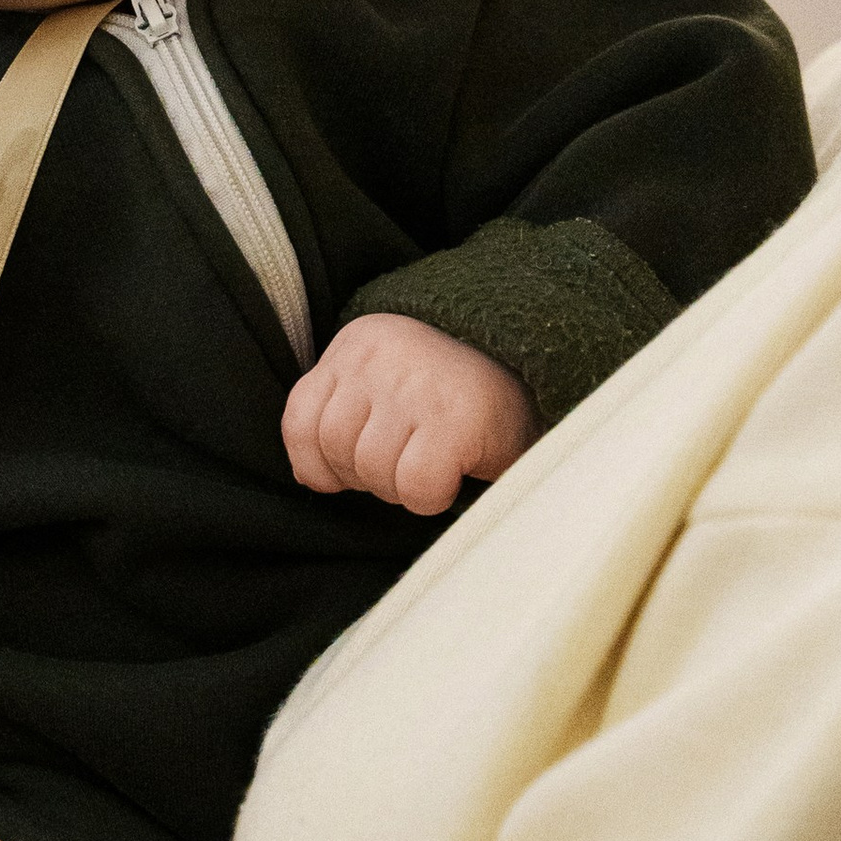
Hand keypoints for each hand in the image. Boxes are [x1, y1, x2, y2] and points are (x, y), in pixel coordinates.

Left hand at [281, 314, 534, 514]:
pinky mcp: (456, 418)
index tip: (354, 468)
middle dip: (366, 475)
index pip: (301, 419)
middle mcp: (382, 356)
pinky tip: (451, 475)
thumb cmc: (456, 393)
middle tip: (407, 462)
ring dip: (399, 487)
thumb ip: (344, 415)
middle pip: (335, 447)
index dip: (321, 462)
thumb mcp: (388, 384)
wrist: (540, 366)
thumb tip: (310, 477)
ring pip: (371, 470)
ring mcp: (418, 385)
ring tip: (431, 464)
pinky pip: (414, 485)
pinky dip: (429, 497)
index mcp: (359, 343)